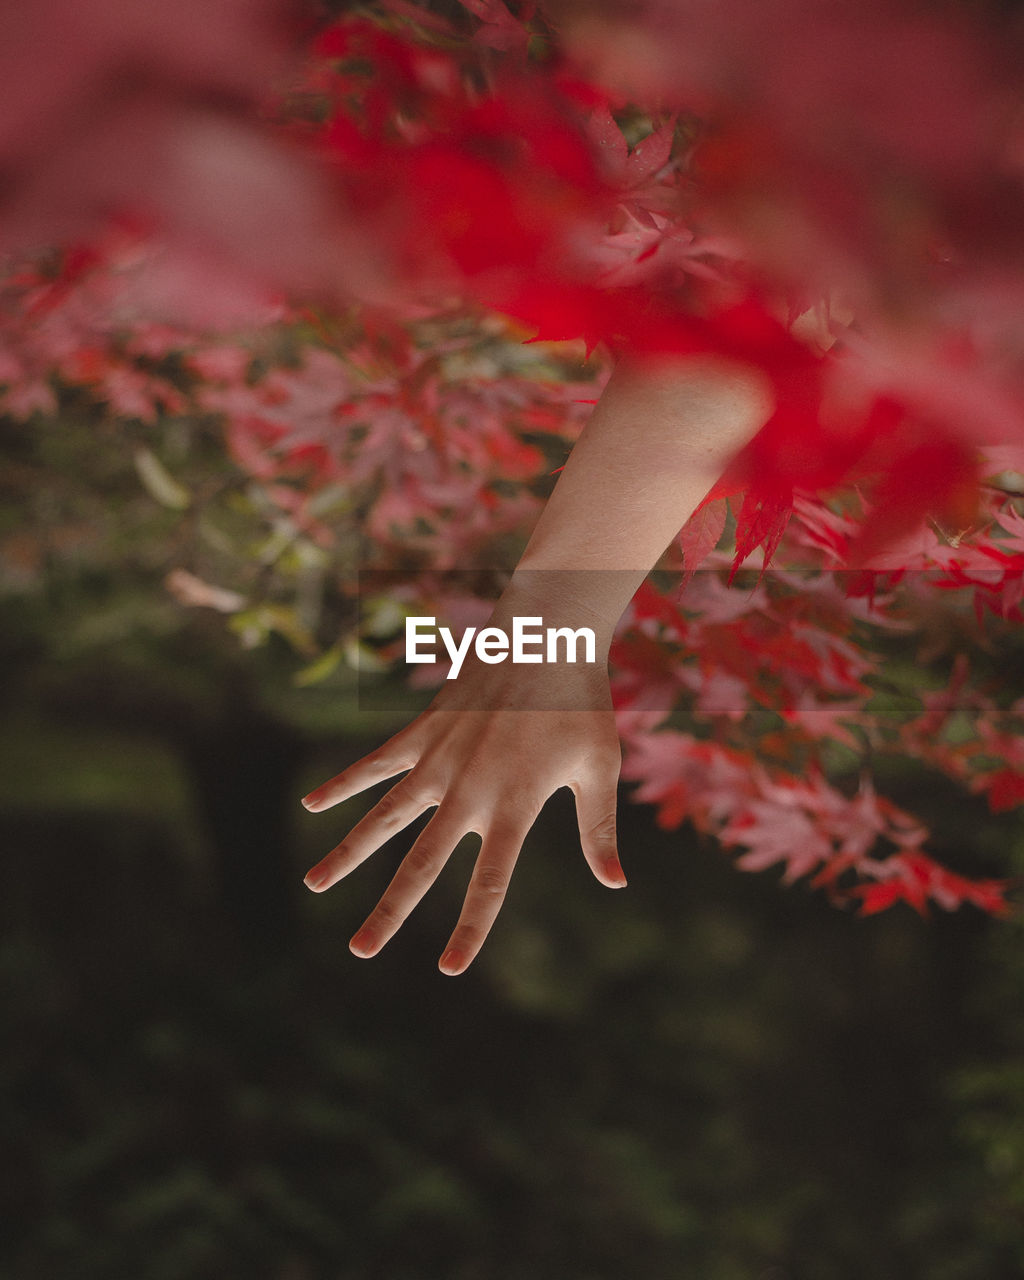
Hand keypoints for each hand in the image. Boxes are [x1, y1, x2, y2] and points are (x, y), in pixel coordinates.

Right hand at [301, 656, 624, 975]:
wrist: (548, 632)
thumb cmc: (581, 703)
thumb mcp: (599, 768)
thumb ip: (598, 830)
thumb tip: (615, 885)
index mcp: (514, 805)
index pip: (488, 882)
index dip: (469, 929)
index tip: (448, 968)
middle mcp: (468, 789)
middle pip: (420, 863)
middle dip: (389, 911)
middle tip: (360, 950)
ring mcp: (439, 759)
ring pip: (383, 817)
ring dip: (347, 854)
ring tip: (312, 885)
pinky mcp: (423, 730)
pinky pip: (375, 763)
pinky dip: (343, 784)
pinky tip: (312, 806)